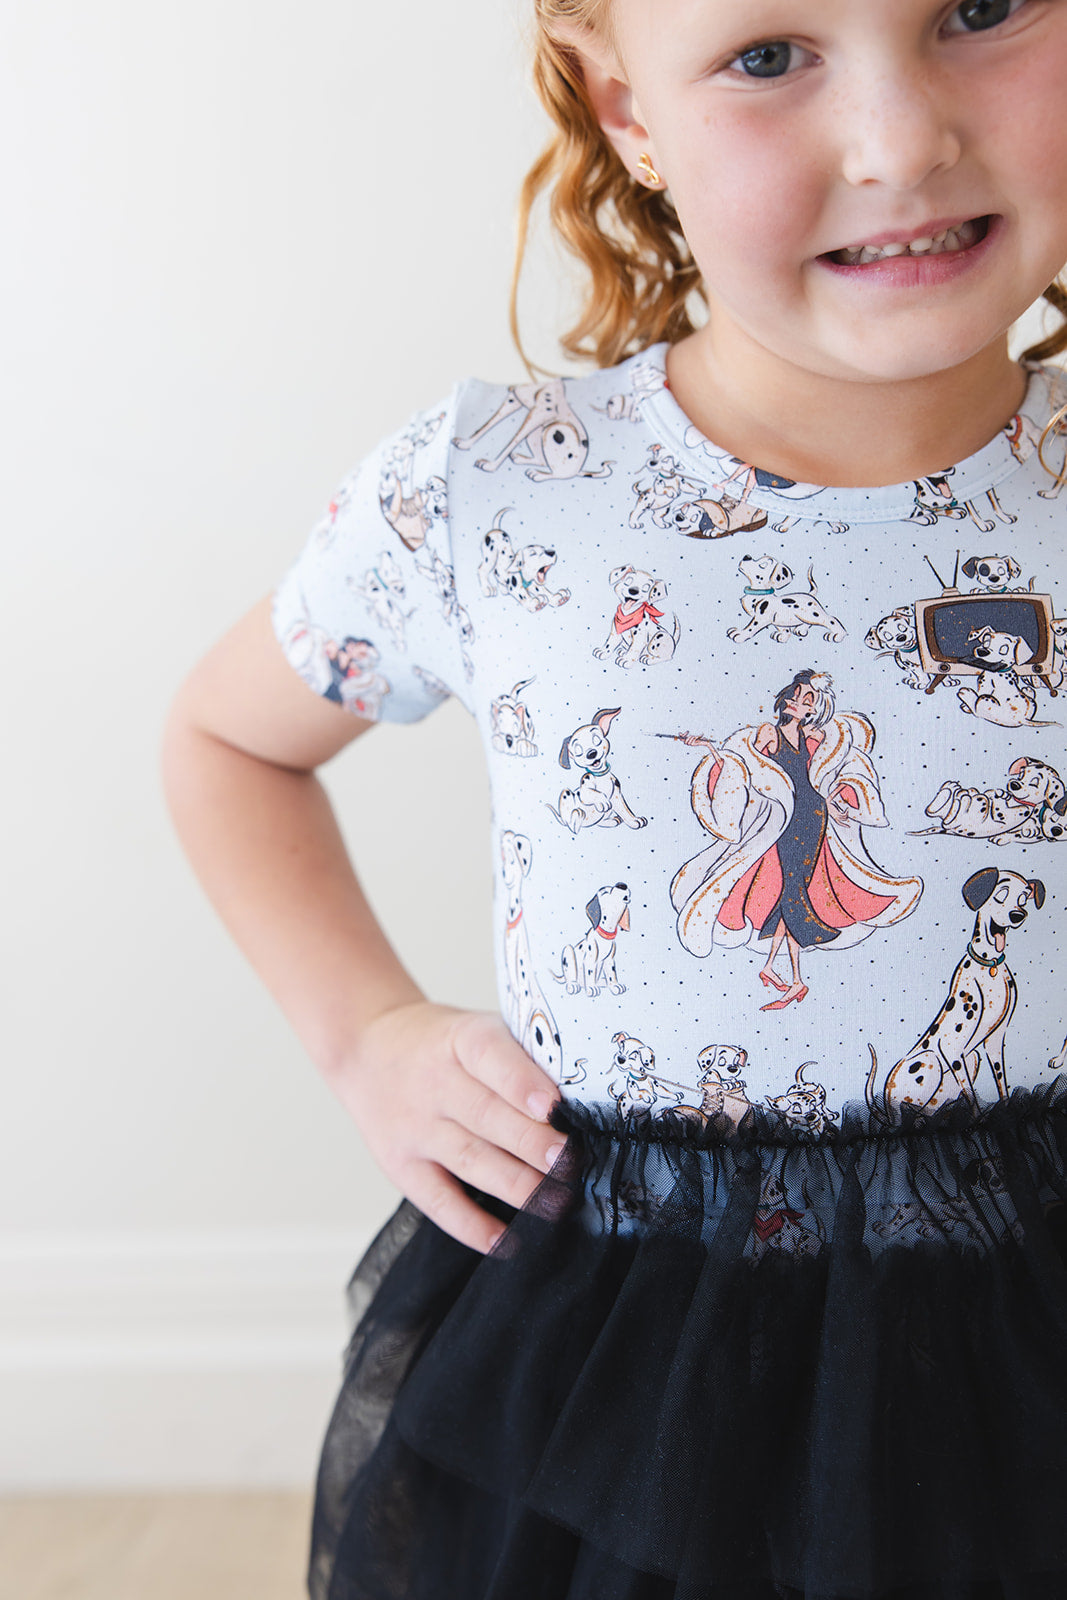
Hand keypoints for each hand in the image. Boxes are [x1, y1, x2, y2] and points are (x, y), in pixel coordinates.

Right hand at [331, 1001, 566, 1255]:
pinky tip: (507, 1241)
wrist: (367, 1047)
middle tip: (571, 1164)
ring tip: (556, 1203)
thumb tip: (585, 1100)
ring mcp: (415, 1127)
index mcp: (460, 1040)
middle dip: (533, 1144)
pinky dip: (472, 1225)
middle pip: (486, 1116)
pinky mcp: (401, 1166)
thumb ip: (520, 1057)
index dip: (521, 1082)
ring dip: (516, 1185)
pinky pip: (438, 1201)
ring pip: (470, 1160)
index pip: (489, 1056)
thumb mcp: (475, 1029)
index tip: (554, 1106)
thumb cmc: (444, 1045)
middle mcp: (434, 1083)